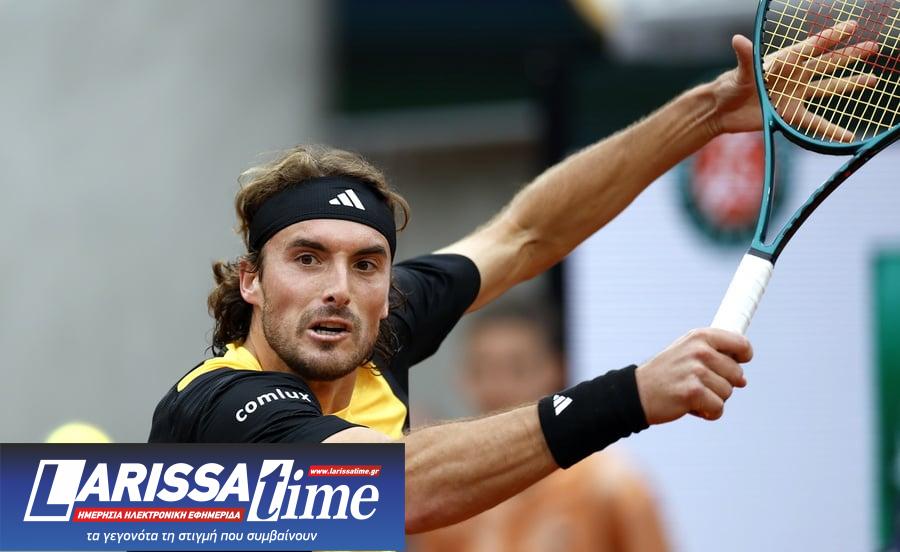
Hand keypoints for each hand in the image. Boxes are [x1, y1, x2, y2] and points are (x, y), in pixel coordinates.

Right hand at [635, 328, 751, 424]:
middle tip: (699, 384)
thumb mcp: (686, 353)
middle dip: (723, 384)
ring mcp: (696, 371)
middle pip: (737, 374)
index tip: (739, 362)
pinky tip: (691, 406)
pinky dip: (708, 413)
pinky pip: (718, 408)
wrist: (637, 393)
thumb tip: (743, 380)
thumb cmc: (665, 375)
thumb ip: (714, 358)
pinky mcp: (693, 392)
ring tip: (691, 394)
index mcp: (700, 337)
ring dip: (713, 399)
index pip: (741, 344)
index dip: (744, 356)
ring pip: (728, 393)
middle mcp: (699, 350)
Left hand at [708, 21, 878, 140]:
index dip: (831, 37)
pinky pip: (814, 122)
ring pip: (827, 88)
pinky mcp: (790, 114)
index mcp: (784, 61)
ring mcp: (794, 94)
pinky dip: (830, 129)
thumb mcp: (741, 72)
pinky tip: (847, 135)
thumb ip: (746, 57)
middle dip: (850, 55)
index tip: (851, 27)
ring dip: (850, 84)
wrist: (721, 110)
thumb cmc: (730, 85)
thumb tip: (738, 39)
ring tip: (872, 80)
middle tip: (873, 47)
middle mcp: (793, 76)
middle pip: (827, 64)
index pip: (812, 46)